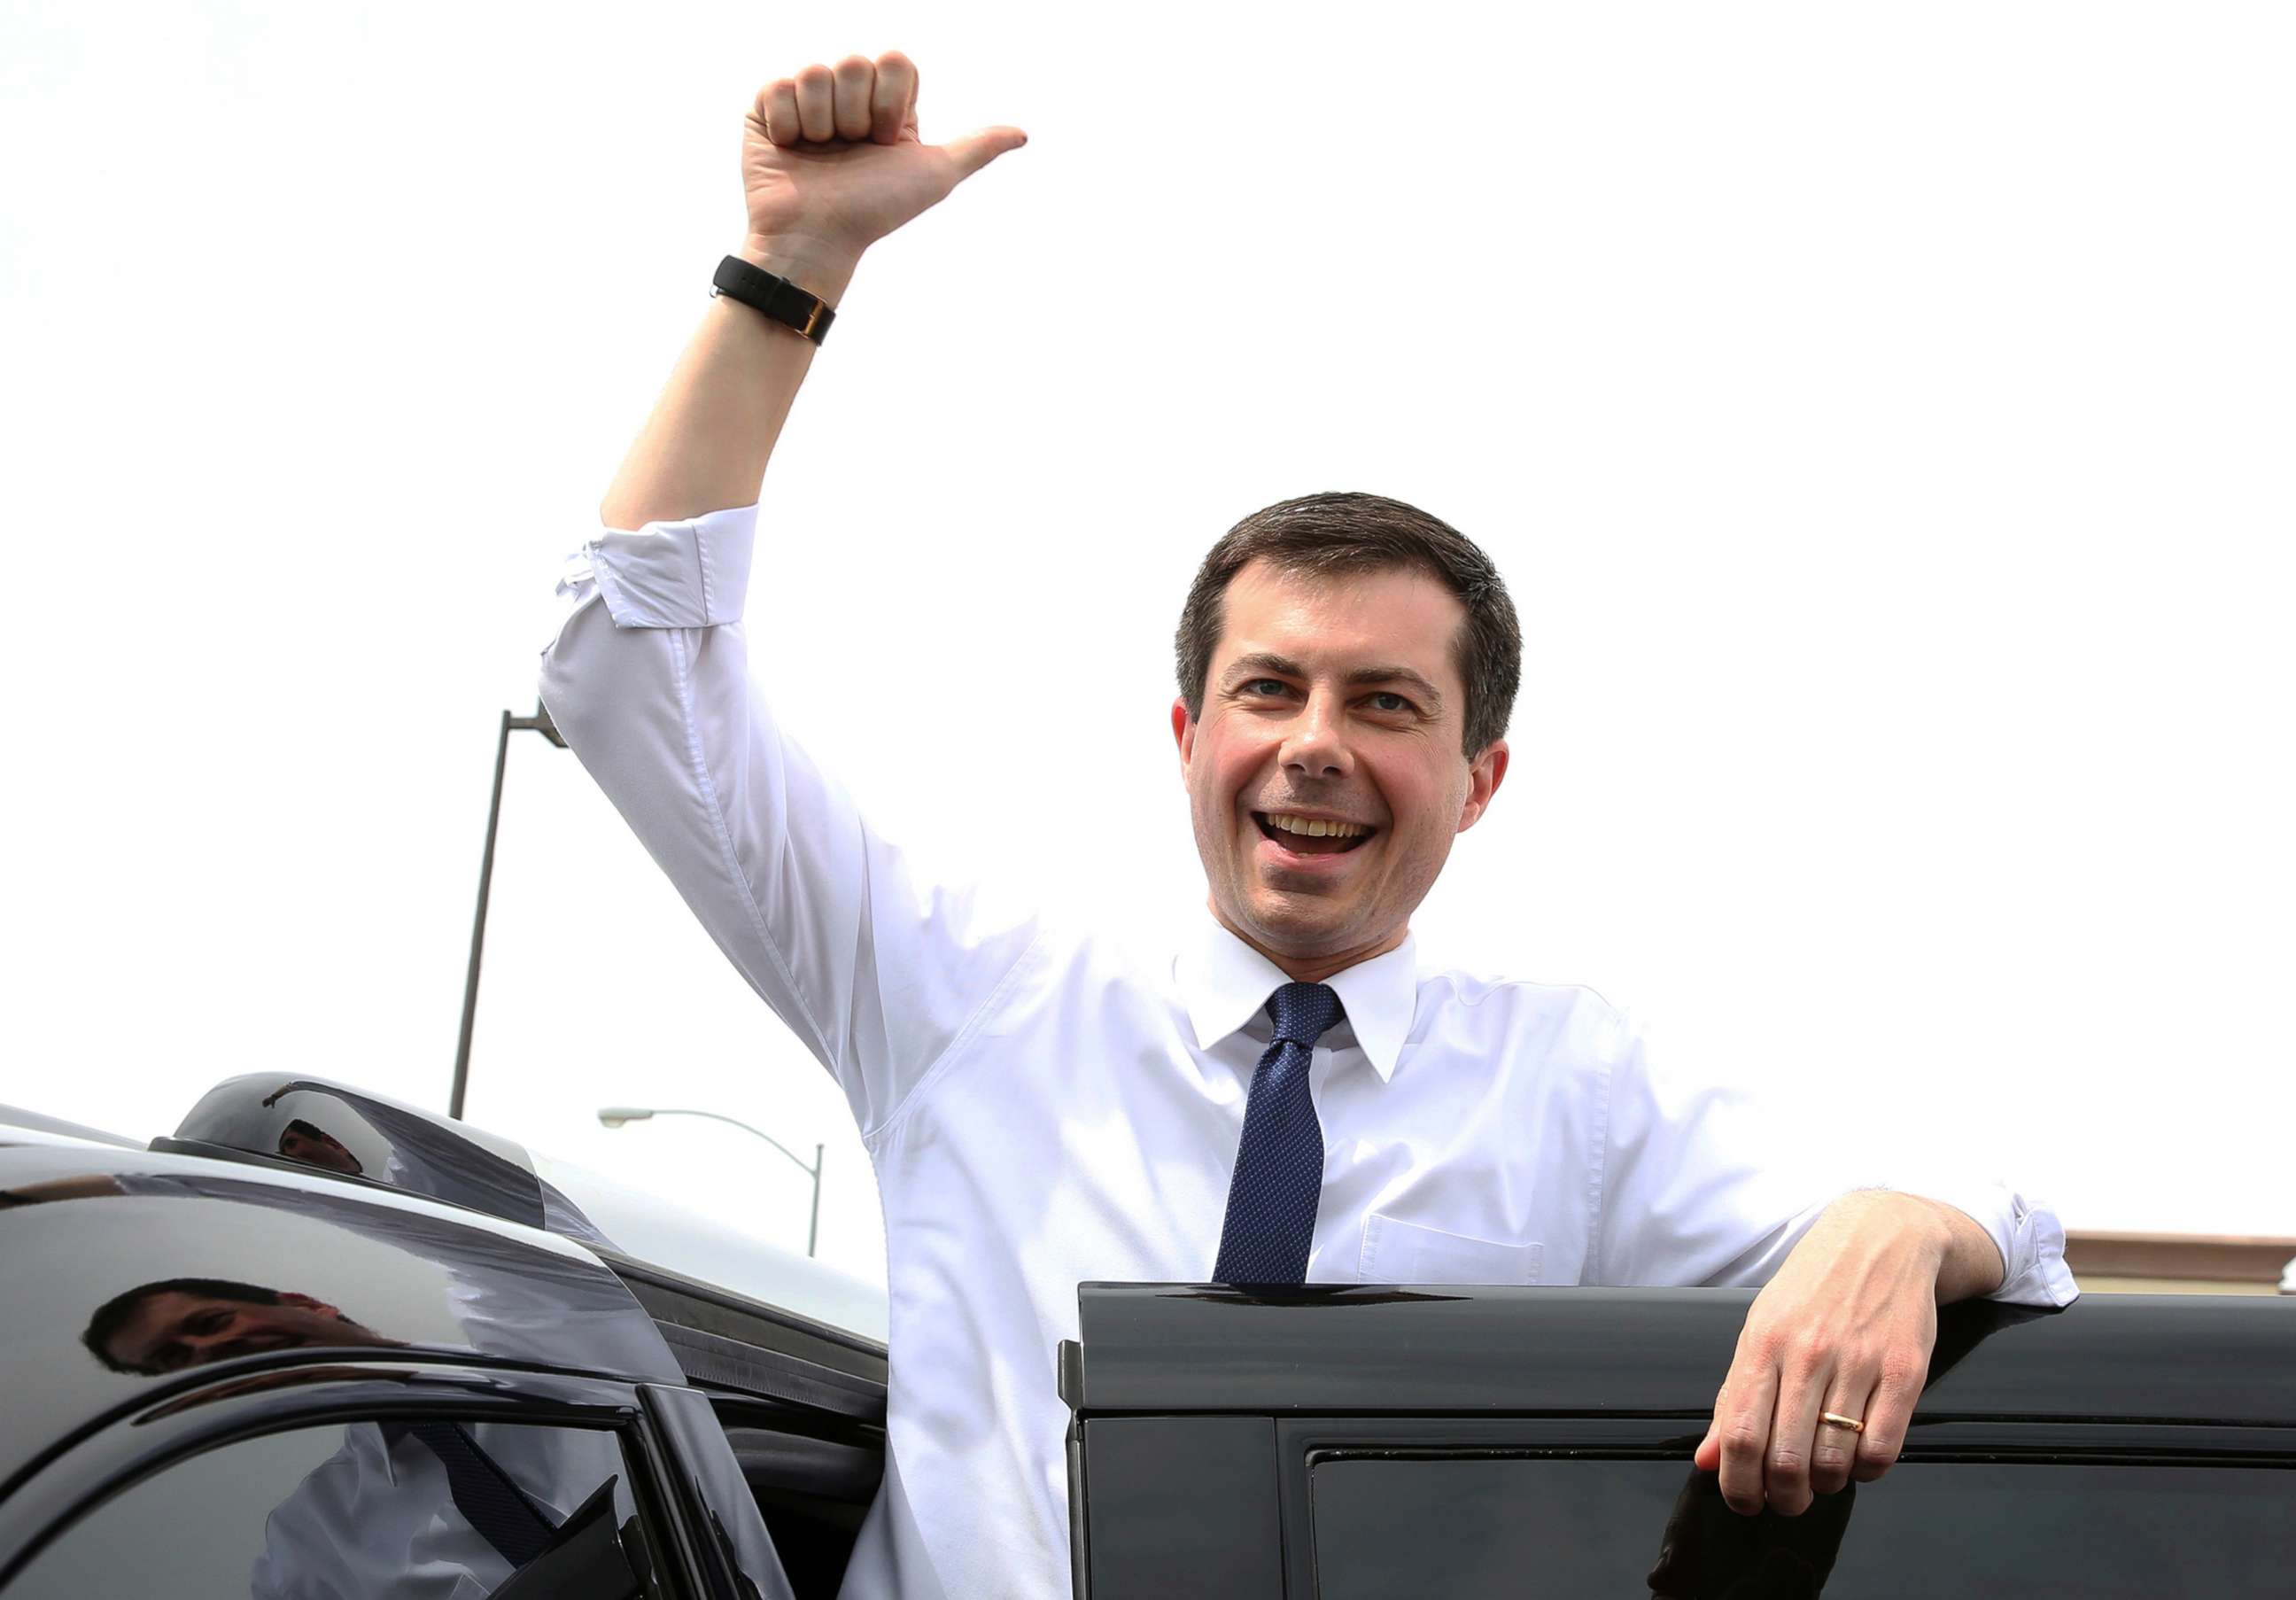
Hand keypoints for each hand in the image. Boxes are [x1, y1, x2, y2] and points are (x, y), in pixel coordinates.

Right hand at [741, 52, 1025, 274]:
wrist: (817, 238)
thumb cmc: (875, 211)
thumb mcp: (934, 177)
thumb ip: (975, 149)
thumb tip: (1023, 134)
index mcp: (886, 104)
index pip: (895, 61)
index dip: (890, 102)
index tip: (885, 141)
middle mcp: (848, 96)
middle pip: (855, 62)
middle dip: (856, 115)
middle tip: (850, 151)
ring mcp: (806, 100)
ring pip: (815, 72)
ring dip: (821, 123)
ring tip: (819, 154)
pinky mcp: (766, 109)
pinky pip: (779, 87)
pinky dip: (788, 125)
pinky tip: (791, 150)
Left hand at [1693, 1191, 1948, 1516]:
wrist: (1882, 1237)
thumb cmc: (1813, 1287)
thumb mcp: (1761, 1328)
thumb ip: (1732, 1396)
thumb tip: (1705, 1460)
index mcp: (1763, 1343)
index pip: (1739, 1434)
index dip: (1737, 1484)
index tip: (1743, 1501)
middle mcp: (1807, 1353)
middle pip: (1786, 1457)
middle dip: (1783, 1497)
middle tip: (1787, 1501)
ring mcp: (1859, 1362)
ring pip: (1835, 1459)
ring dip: (1826, 1485)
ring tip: (1823, 1477)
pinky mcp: (1906, 1371)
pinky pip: (1883, 1447)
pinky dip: (1868, 1471)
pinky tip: (1860, 1460)